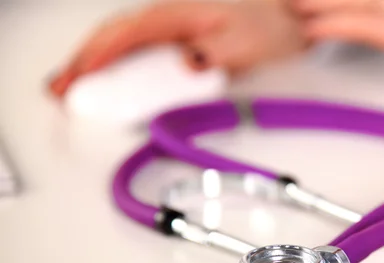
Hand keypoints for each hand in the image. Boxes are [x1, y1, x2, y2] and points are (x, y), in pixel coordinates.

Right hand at [48, 0, 306, 96]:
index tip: (78, 78)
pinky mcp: (177, 39)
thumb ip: (213, 54)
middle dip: (83, 62)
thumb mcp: (244, 43)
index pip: (126, 35)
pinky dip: (115, 62)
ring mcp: (170, 27)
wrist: (285, 16)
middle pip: (114, 37)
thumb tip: (185, 65)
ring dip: (93, 62)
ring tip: (69, 84)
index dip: (98, 57)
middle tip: (59, 88)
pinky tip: (106, 76)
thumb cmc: (267, 25)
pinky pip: (136, 49)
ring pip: (121, 42)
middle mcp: (168, 17)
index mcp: (177, 15)